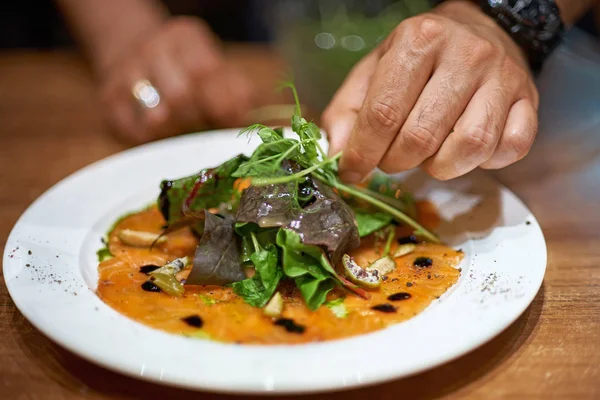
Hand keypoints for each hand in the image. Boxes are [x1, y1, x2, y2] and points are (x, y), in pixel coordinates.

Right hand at [100, 16, 253, 143]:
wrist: (134, 54)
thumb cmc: (186, 71)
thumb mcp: (215, 68)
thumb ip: (237, 92)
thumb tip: (245, 118)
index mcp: (183, 37)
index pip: (204, 71)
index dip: (221, 102)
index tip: (228, 119)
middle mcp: (150, 48)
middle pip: (181, 97)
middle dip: (198, 119)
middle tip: (203, 124)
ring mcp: (125, 74)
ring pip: (158, 117)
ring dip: (177, 131)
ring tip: (182, 127)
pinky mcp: (109, 101)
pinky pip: (136, 133)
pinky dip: (155, 139)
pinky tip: (161, 130)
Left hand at [323, 0, 538, 181]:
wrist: (480, 27)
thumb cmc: (419, 56)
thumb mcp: (374, 70)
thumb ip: (347, 111)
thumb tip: (338, 154)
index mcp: (418, 40)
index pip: (383, 113)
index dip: (362, 153)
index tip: (351, 171)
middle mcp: (465, 54)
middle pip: (422, 136)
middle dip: (396, 162)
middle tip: (391, 159)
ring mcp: (503, 76)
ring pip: (470, 147)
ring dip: (440, 167)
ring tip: (428, 155)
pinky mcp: (529, 99)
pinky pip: (511, 149)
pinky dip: (486, 162)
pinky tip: (465, 149)